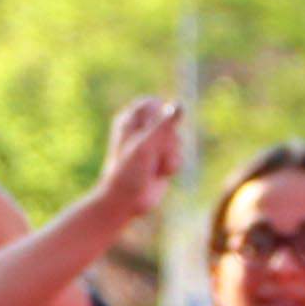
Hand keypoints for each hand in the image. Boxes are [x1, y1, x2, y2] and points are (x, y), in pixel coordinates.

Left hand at [94, 97, 185, 223]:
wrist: (125, 202)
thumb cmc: (128, 172)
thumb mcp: (145, 145)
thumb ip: (163, 124)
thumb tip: (179, 104)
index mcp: (130, 120)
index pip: (154, 104)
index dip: (160, 117)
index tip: (156, 131)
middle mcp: (142, 129)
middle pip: (170, 122)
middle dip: (168, 140)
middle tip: (153, 154)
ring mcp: (153, 144)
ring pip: (177, 139)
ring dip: (170, 155)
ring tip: (155, 168)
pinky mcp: (162, 158)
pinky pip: (179, 154)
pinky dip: (172, 165)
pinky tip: (160, 174)